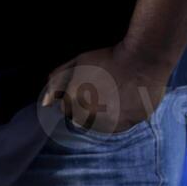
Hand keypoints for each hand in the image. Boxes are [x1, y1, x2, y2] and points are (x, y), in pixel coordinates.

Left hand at [40, 43, 170, 133]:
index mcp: (75, 102)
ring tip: (112, 94)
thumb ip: (56, 82)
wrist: (141, 60)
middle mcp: (90, 117)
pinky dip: (119, 117)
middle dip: (85, 107)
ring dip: (101, 114)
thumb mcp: (76, 64)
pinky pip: (118, 126)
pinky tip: (123, 100)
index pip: (66, 108)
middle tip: (100, 91)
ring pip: (99, 125)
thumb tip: (45, 103)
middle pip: (80, 118)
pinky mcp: (129, 125)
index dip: (74, 97)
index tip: (85, 88)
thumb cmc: (107, 59)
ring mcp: (111, 123)